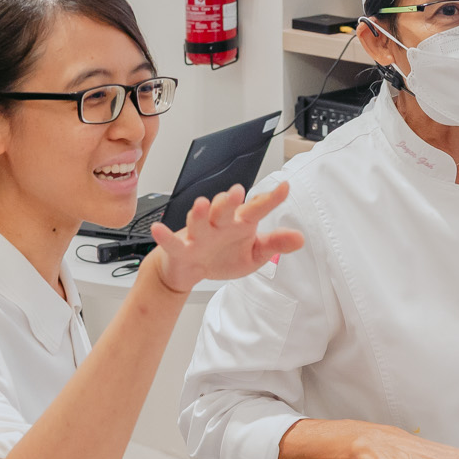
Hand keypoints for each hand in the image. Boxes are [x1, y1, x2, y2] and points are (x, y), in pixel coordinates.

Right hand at [146, 182, 303, 294]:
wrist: (191, 270)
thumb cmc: (223, 256)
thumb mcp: (254, 254)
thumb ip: (275, 244)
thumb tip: (300, 238)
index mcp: (239, 223)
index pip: (256, 209)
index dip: (270, 199)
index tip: (285, 187)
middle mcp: (219, 224)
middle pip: (224, 209)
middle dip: (230, 201)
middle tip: (238, 192)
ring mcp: (198, 234)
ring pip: (199, 221)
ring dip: (200, 213)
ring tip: (203, 204)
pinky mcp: (180, 248)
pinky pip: (172, 242)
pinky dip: (164, 236)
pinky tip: (159, 229)